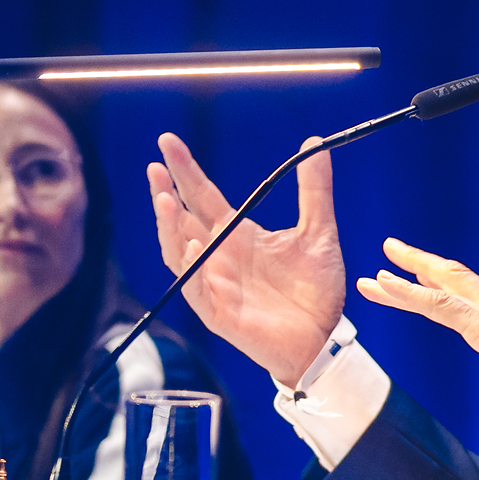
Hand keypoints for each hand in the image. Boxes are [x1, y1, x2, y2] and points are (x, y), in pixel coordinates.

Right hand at [147, 133, 348, 386]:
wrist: (323, 337)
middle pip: (181, 220)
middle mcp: (218, 256)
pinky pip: (196, 290)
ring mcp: (214, 284)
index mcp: (236, 234)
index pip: (201, 195)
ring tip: (164, 199)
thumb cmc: (315, 290)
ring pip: (178, 253)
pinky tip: (190, 247)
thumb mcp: (319, 231)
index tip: (167, 142)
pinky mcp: (219, 313)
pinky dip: (191, 269)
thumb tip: (314, 143)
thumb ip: (314, 190)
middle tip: (155, 165)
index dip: (184, 170)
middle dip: (165, 193)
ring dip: (169, 227)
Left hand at [355, 238, 478, 418]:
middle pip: (453, 283)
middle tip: (392, 252)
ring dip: (405, 276)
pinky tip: (384, 283)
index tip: (420, 278)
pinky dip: (408, 293)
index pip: (471, 303)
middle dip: (420, 268)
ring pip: (440, 288)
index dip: (443, 289)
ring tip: (375, 270)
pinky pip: (438, 305)